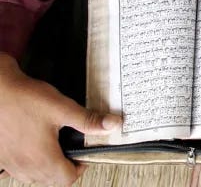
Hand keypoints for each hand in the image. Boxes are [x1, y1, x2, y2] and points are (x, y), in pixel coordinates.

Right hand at [0, 53, 121, 184]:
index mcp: (42, 158)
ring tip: (54, 148)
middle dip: (65, 169)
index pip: (67, 179)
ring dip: (47, 168)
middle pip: (51, 181)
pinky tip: (32, 148)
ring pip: (33, 177)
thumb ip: (88, 120)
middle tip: (72, 150)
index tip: (84, 154)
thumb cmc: (23, 99)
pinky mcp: (2, 156)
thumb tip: (112, 124)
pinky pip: (17, 169)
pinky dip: (28, 163)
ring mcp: (10, 163)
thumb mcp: (62, 108)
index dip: (81, 167)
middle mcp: (25, 165)